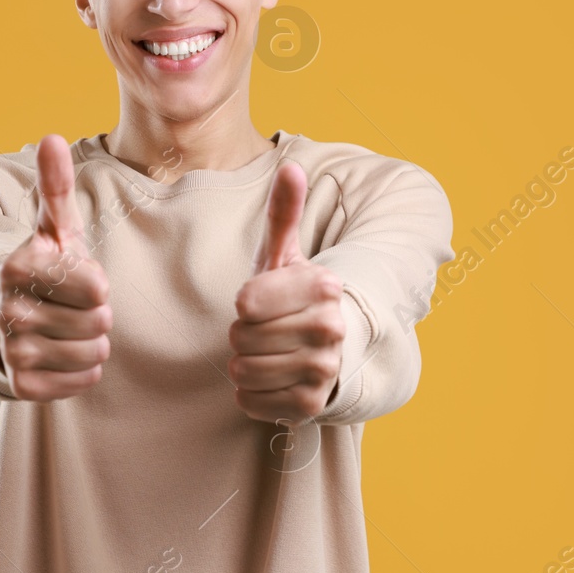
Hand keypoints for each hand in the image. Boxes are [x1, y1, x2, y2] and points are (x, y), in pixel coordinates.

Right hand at [0, 134, 112, 400]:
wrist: (1, 320)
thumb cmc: (42, 268)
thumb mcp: (51, 227)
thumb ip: (55, 185)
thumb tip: (52, 138)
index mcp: (17, 267)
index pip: (98, 288)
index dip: (96, 283)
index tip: (74, 278)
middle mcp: (8, 311)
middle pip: (100, 322)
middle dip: (95, 315)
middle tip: (70, 307)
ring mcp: (12, 352)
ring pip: (95, 353)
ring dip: (90, 343)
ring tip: (65, 329)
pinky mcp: (21, 386)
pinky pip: (84, 381)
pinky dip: (82, 371)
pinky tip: (60, 354)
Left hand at [229, 159, 346, 423]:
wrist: (327, 353)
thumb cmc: (291, 298)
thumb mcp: (284, 256)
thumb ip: (283, 213)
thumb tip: (290, 166)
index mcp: (324, 286)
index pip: (246, 302)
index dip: (244, 303)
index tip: (261, 302)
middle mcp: (331, 328)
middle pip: (241, 337)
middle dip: (242, 335)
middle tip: (264, 331)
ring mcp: (325, 370)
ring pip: (243, 370)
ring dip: (243, 364)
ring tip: (267, 354)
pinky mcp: (312, 406)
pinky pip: (250, 401)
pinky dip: (249, 394)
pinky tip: (270, 380)